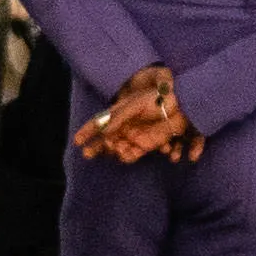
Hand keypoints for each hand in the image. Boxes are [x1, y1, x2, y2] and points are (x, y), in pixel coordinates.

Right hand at [75, 65, 200, 165]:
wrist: (179, 104)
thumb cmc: (156, 99)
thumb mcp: (134, 105)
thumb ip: (119, 118)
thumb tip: (104, 133)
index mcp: (118, 113)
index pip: (98, 123)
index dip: (87, 131)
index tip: (76, 140)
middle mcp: (124, 126)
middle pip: (105, 140)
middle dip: (95, 147)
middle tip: (86, 154)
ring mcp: (134, 136)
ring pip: (117, 148)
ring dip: (112, 151)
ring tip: (114, 149)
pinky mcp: (146, 145)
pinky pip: (132, 155)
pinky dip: (126, 156)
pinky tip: (122, 154)